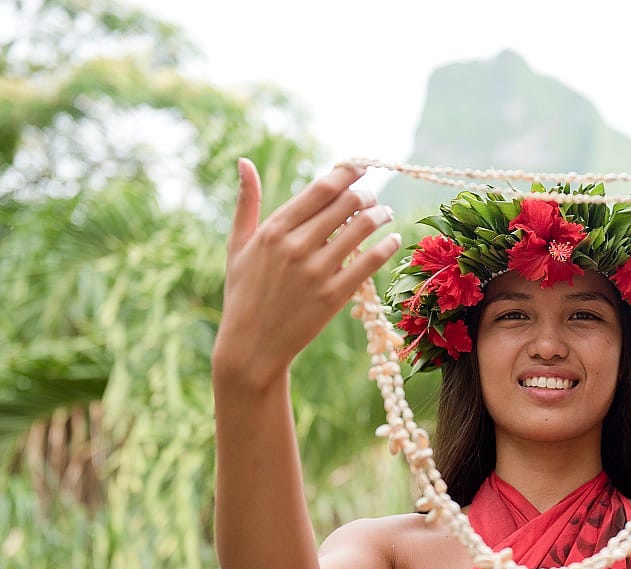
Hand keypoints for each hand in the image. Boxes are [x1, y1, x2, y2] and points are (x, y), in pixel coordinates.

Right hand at [214, 159, 401, 392]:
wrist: (251, 345)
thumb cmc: (243, 293)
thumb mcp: (236, 246)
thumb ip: (245, 202)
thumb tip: (244, 161)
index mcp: (273, 230)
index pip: (321, 188)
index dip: (347, 172)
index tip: (360, 167)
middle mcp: (296, 246)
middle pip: (347, 203)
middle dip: (366, 194)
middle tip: (372, 196)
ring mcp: (316, 272)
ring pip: (362, 228)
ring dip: (380, 214)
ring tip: (385, 213)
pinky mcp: (333, 296)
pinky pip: (370, 262)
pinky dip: (387, 246)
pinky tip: (393, 239)